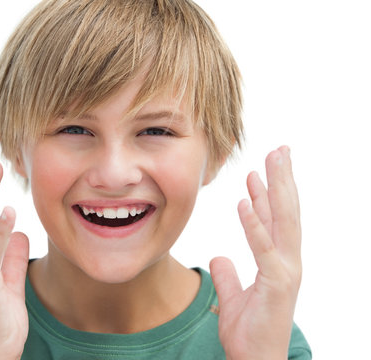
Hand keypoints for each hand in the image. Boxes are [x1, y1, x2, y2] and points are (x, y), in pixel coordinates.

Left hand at [210, 146, 300, 359]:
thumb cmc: (249, 333)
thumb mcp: (234, 297)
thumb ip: (229, 275)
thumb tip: (220, 257)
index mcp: (279, 262)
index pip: (275, 219)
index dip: (270, 193)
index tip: (262, 168)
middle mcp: (287, 262)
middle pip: (286, 212)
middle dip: (282, 179)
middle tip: (279, 150)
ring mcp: (285, 271)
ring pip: (282, 222)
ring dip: (275, 190)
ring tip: (268, 162)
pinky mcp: (277, 284)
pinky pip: (264, 247)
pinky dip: (255, 223)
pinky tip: (246, 200)